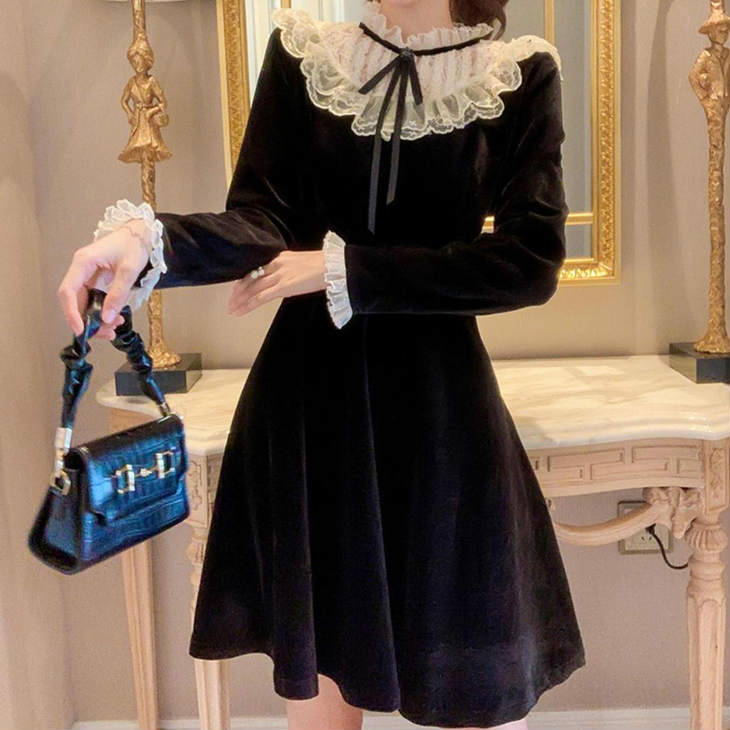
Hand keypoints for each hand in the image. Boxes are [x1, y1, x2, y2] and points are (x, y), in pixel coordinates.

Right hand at [57, 218, 150, 339]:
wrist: (141, 233)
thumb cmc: (134, 244)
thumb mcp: (129, 270)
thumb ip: (118, 294)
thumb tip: (107, 318)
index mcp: (83, 262)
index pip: (68, 291)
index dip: (71, 312)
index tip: (80, 329)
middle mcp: (81, 269)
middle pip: (74, 300)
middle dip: (87, 320)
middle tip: (106, 333)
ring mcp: (87, 275)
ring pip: (84, 302)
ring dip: (96, 318)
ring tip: (114, 328)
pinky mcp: (96, 280)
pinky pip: (93, 299)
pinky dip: (102, 311)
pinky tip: (114, 318)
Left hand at [227, 249, 325, 316]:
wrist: (335, 266)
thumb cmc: (326, 265)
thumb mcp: (304, 262)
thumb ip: (292, 269)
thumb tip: (289, 280)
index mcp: (281, 257)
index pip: (257, 268)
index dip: (245, 279)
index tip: (238, 287)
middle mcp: (277, 264)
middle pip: (252, 279)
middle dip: (239, 291)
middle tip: (230, 301)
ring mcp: (279, 276)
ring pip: (253, 289)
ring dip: (240, 300)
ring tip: (232, 309)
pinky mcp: (284, 287)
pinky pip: (261, 297)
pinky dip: (248, 305)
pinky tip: (240, 311)